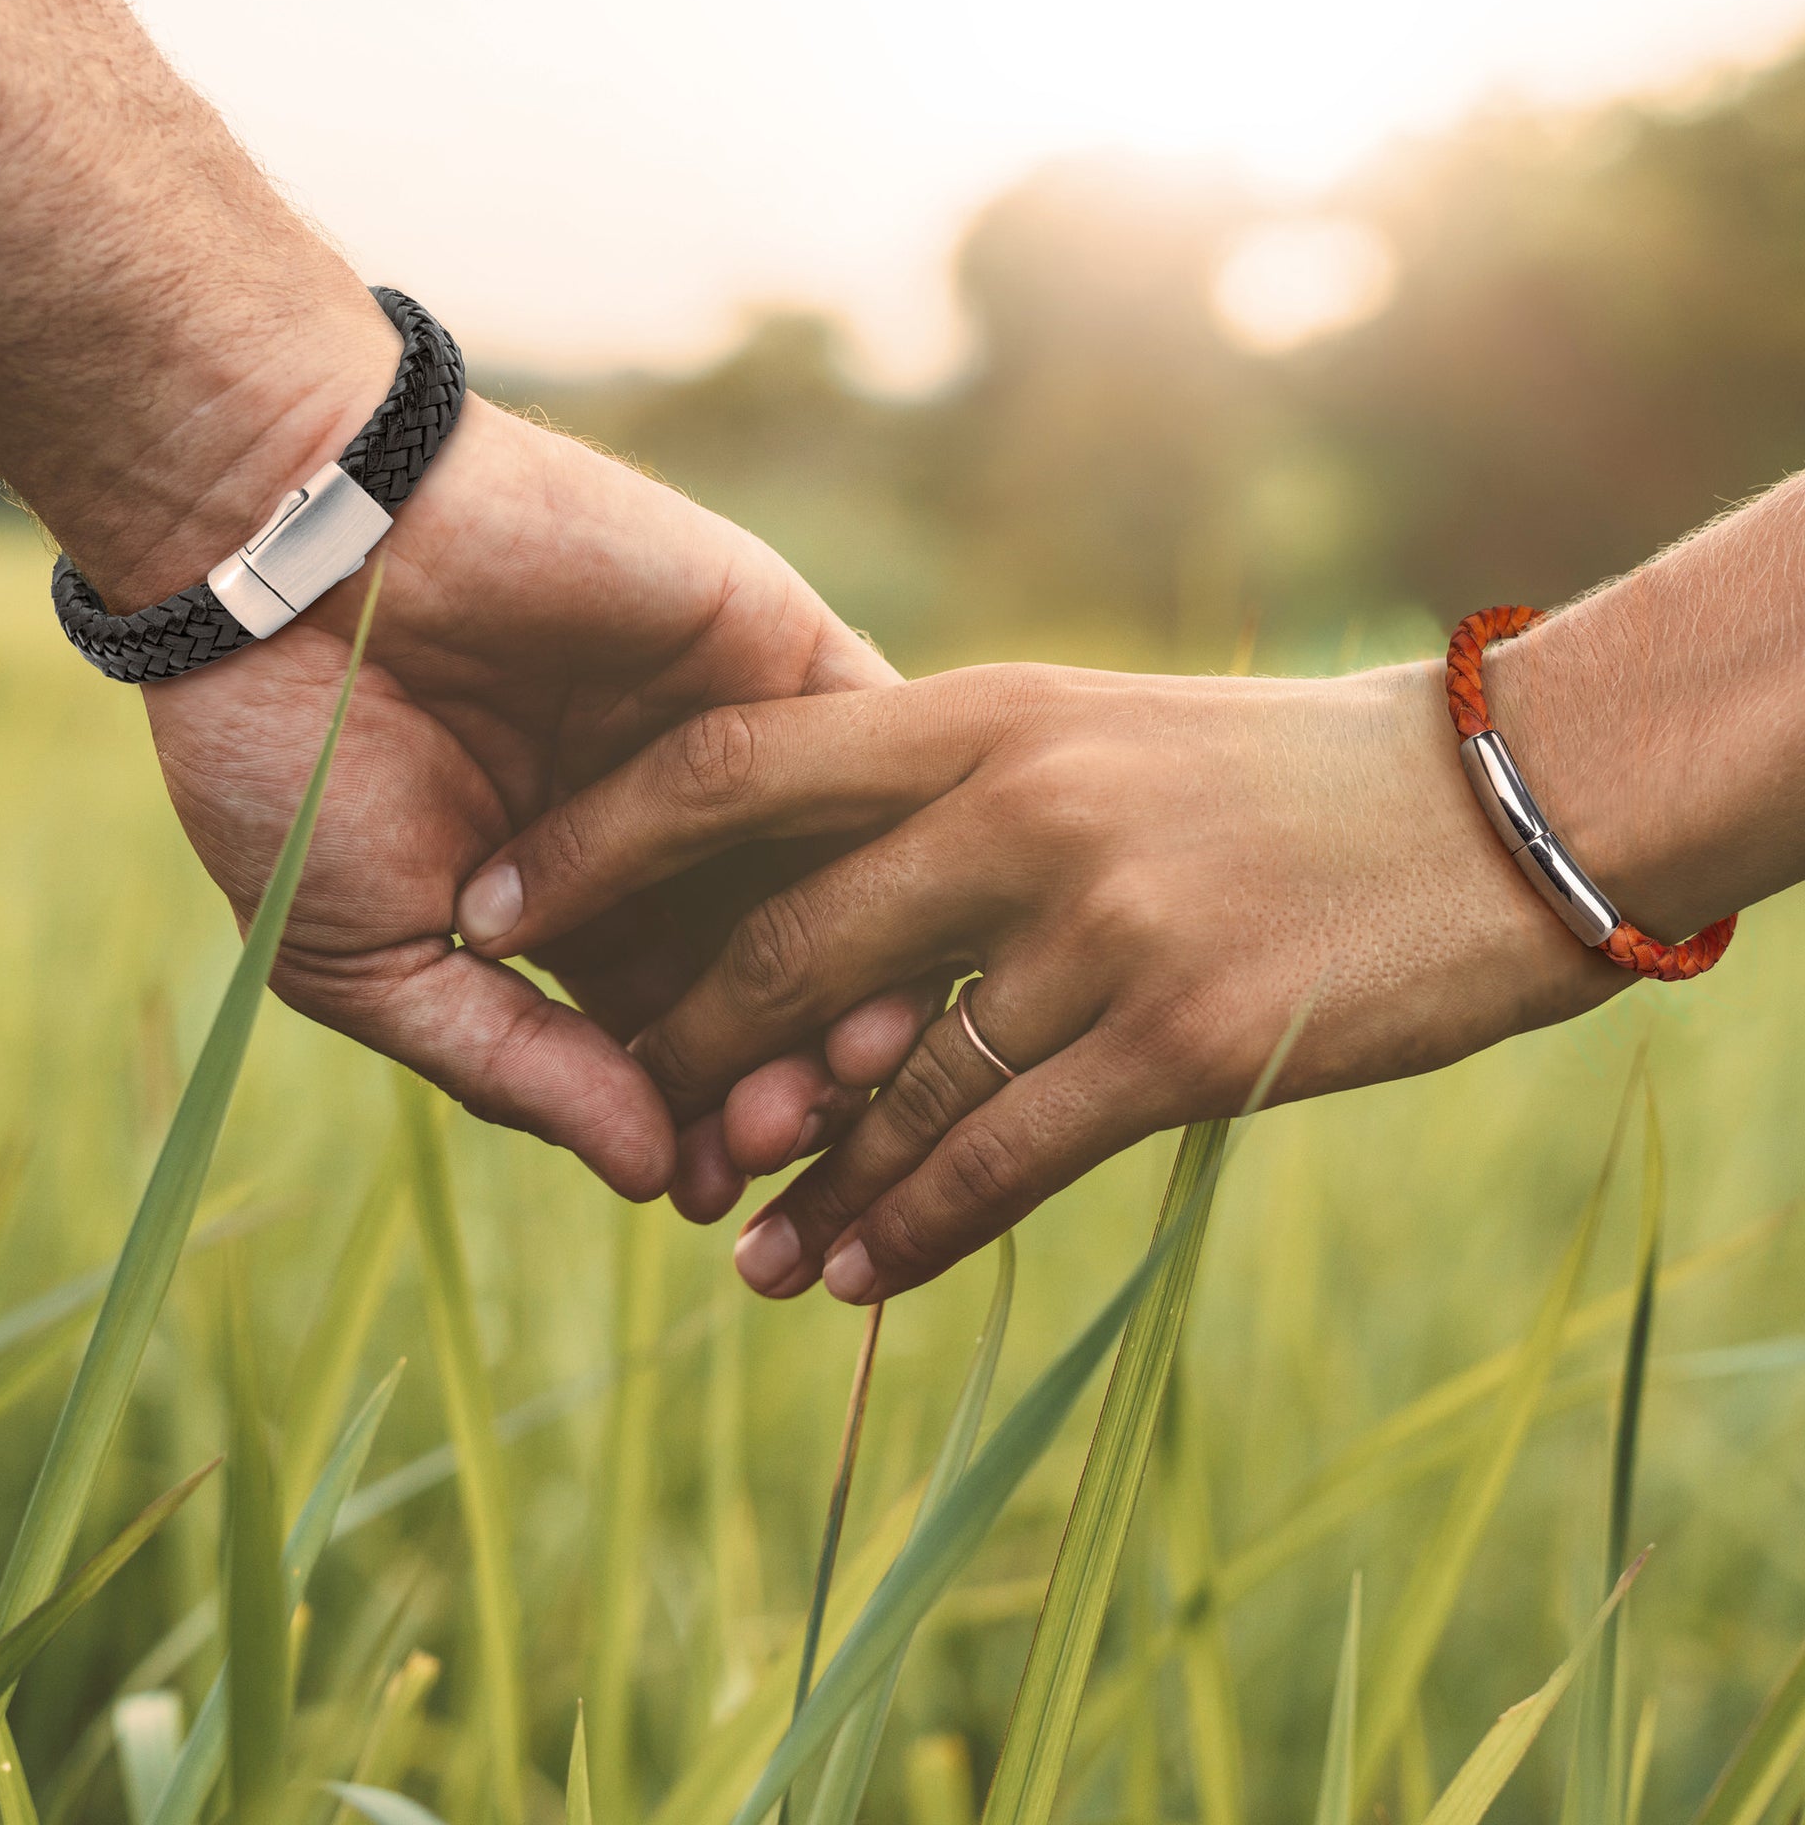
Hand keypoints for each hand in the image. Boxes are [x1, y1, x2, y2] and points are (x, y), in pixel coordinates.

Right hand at [140, 389, 939, 1207]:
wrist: (285, 547)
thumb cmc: (291, 759)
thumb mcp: (371, 955)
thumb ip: (513, 1066)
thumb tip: (649, 1178)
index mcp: (579, 918)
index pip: (679, 1046)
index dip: (699, 1125)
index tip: (709, 1191)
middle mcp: (675, 844)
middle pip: (778, 984)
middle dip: (787, 1073)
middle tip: (785, 1133)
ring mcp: (734, 745)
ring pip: (843, 885)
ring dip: (858, 977)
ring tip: (847, 1062)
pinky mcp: (775, 649)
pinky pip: (874, 755)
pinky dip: (891, 840)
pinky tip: (891, 926)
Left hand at [457, 662, 1618, 1298]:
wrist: (1495, 802)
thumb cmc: (1272, 775)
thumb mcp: (1092, 735)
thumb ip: (951, 791)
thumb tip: (811, 883)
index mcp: (982, 713)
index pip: (731, 768)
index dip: (593, 844)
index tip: (495, 906)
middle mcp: (1020, 806)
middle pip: (780, 946)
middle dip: (681, 1051)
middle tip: (629, 1126)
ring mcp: (1099, 924)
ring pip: (881, 1082)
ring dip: (794, 1179)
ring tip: (731, 1248)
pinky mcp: (1182, 1040)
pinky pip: (995, 1160)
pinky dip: (907, 1229)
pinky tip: (852, 1277)